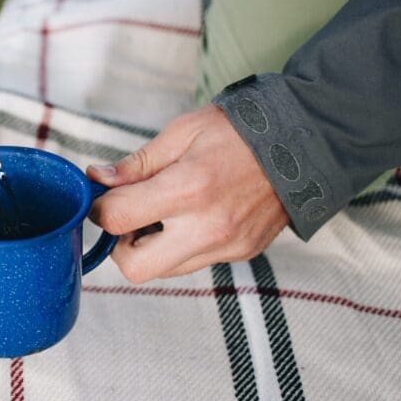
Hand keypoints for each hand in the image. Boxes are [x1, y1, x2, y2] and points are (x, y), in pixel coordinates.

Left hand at [87, 105, 288, 282]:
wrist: (304, 141)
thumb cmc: (240, 130)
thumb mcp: (182, 132)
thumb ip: (136, 164)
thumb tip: (97, 180)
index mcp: (188, 189)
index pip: (116, 219)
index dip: (99, 208)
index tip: (104, 196)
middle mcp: (207, 227)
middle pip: (134, 268)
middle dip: (121, 244)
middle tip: (131, 215)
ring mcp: (227, 246)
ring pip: (163, 270)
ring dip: (151, 248)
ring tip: (164, 212)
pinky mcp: (241, 253)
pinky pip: (193, 262)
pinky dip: (180, 245)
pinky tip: (191, 216)